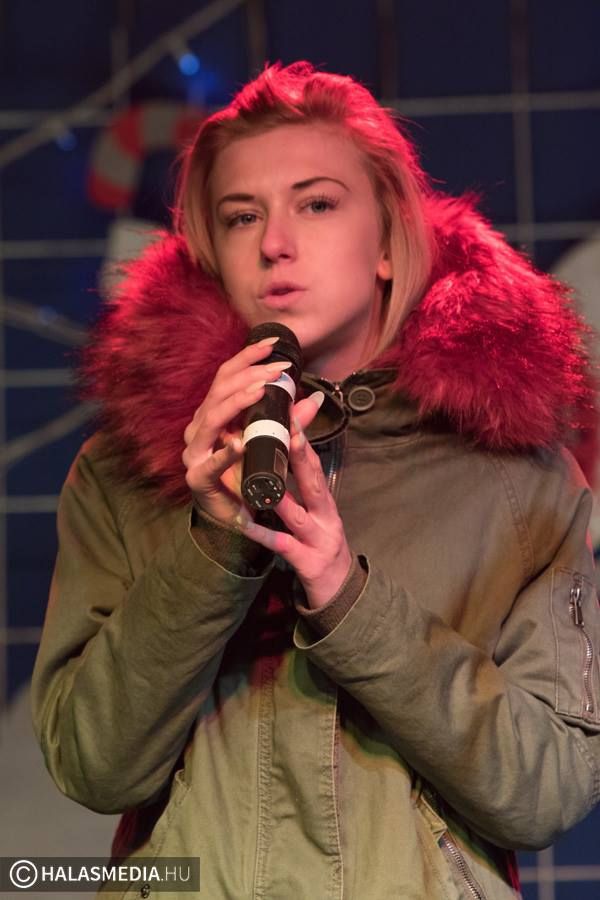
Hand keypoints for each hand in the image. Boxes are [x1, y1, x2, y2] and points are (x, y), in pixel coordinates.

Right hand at [182, 338, 327, 530]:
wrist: (234, 513)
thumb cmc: (247, 473)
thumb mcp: (271, 443)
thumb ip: (290, 422)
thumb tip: (314, 400)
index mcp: (213, 413)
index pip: (226, 376)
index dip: (247, 358)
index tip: (273, 345)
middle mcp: (199, 427)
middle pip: (219, 390)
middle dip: (249, 376)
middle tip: (277, 370)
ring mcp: (195, 451)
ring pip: (211, 418)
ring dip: (237, 402)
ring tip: (260, 391)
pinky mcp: (198, 478)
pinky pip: (210, 463)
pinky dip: (225, 453)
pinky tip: (239, 444)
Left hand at [238, 405, 352, 608]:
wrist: (338, 591)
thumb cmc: (320, 545)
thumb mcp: (316, 513)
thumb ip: (303, 485)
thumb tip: (290, 452)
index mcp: (324, 500)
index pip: (313, 464)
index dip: (303, 440)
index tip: (289, 413)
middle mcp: (325, 515)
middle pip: (313, 481)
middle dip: (301, 456)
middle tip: (289, 430)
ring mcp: (318, 539)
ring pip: (297, 513)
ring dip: (280, 493)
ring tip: (262, 474)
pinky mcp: (307, 562)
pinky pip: (281, 545)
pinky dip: (263, 534)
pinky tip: (244, 524)